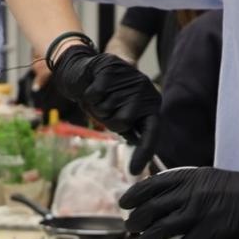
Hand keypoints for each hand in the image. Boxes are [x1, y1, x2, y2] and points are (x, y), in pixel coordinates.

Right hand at [48, 44, 160, 171]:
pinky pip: (95, 95)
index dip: (143, 152)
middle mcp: (144, 89)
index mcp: (150, 104)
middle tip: (103, 110)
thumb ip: (127, 128)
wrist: (87, 67)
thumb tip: (135, 149)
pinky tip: (92, 86)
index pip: (152, 132)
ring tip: (98, 97)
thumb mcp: (116, 114)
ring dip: (96, 107)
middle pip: (122, 122)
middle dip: (107, 121)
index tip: (133, 171)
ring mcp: (129, 77)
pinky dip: (88, 95)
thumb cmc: (104, 97)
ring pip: (106, 109)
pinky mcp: (110, 67)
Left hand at [118, 167, 238, 238]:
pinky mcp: (208, 235)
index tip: (125, 204)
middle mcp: (190, 195)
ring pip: (159, 232)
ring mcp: (198, 215)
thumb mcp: (215, 180)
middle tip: (133, 228)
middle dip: (134, 222)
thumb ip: (193, 187)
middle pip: (149, 210)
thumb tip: (173, 198)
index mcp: (191, 178)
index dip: (133, 196)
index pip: (151, 186)